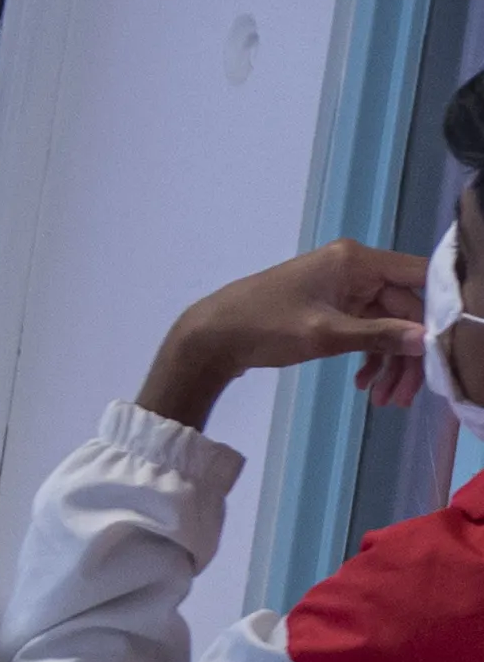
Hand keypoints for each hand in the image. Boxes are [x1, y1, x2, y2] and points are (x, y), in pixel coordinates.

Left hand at [138, 242, 426, 432]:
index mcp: (354, 260)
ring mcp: (342, 288)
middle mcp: (353, 268)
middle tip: (403, 398)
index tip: (449, 346)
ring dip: (390, 363)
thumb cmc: (265, 326)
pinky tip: (364, 385)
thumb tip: (427, 339)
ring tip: (383, 400)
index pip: (419, 275)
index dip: (440, 307)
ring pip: (387, 325)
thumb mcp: (324, 334)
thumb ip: (377, 335)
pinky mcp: (331, 308)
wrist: (212, 336)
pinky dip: (370, 357)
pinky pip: (366, 331)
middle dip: (408, 355)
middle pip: (405, 309)